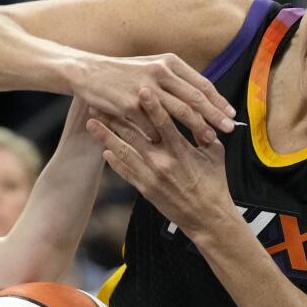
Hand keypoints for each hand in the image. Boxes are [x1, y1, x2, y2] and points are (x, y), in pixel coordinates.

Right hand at [57, 0, 234, 147]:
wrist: (89, 72)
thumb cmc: (124, 73)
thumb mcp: (152, 67)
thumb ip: (175, 79)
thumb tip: (201, 96)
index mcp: (168, 63)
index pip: (200, 83)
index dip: (217, 100)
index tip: (231, 114)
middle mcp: (160, 73)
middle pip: (195, 98)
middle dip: (214, 115)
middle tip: (229, 129)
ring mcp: (145, 89)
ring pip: (178, 112)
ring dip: (196, 128)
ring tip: (209, 140)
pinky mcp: (130, 105)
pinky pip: (153, 125)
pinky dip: (164, 136)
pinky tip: (174, 147)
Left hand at [87, 89, 231, 237]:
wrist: (207, 218)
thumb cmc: (214, 183)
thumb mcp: (215, 154)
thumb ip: (203, 133)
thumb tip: (198, 114)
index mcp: (181, 150)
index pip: (163, 122)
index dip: (151, 105)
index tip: (139, 88)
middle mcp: (163, 161)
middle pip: (134, 134)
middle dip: (115, 117)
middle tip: (99, 102)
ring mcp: (151, 176)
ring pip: (124, 151)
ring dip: (106, 136)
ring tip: (92, 123)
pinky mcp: (146, 189)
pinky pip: (126, 173)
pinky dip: (115, 162)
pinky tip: (105, 152)